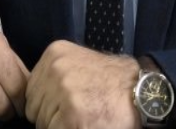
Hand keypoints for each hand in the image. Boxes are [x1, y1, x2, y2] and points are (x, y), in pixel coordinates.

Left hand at [25, 40, 139, 128]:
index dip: (48, 103)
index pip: (32, 90)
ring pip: (42, 124)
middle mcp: (56, 69)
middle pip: (34, 108)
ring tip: (84, 117)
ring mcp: (63, 92)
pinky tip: (86, 124)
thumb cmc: (113, 84)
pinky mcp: (72, 116)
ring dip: (60, 126)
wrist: (143, 93)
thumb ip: (54, 74)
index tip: (68, 103)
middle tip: (78, 111)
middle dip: (51, 116)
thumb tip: (34, 100)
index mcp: (55, 53)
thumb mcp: (79, 63)